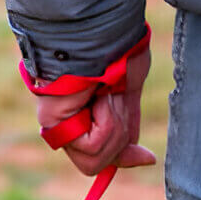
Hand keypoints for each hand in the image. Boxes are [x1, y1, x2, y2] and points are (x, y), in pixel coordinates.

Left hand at [34, 48, 155, 175]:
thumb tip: (146, 160)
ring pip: (95, 159)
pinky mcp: (53, 123)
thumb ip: (128, 131)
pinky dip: (106, 123)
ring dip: (113, 128)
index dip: (122, 159)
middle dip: (117, 138)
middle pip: (96, 163)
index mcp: (87, 118)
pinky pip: (90, 146)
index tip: (147, 158)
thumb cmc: (119, 56)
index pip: (97, 156)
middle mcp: (70, 124)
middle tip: (114, 103)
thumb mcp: (131, 97)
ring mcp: (59, 124)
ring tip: (107, 97)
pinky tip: (98, 99)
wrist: (106, 37)